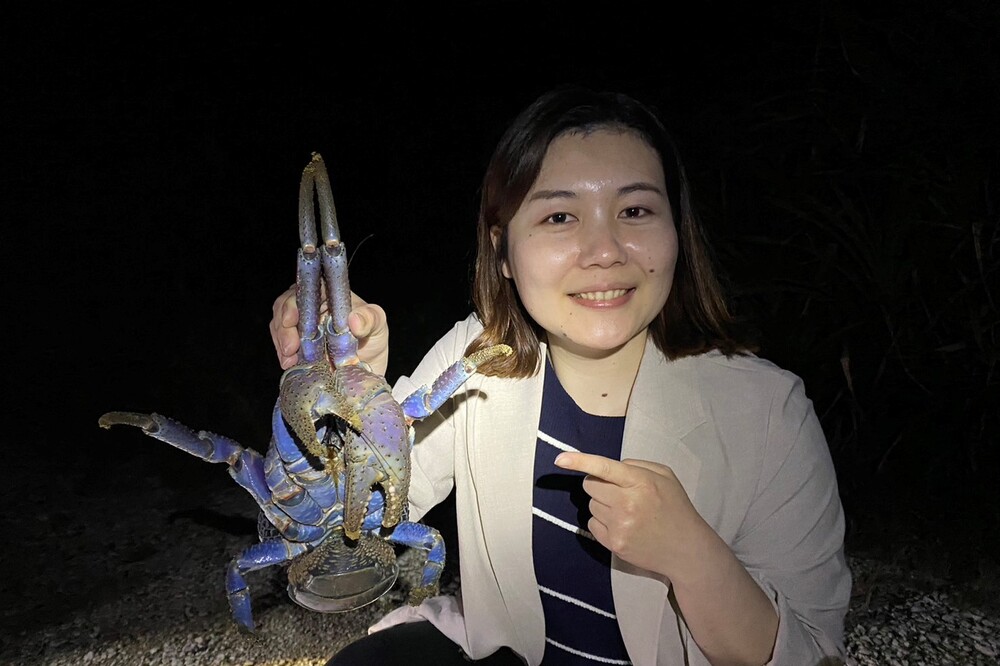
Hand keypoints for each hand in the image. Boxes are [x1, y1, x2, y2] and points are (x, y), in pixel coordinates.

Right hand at [269, 286, 388, 375]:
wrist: (368, 368)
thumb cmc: (373, 340)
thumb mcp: (379, 326)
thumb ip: (371, 319)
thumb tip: (354, 319)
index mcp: (329, 295)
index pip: (306, 288)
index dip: (294, 301)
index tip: (292, 320)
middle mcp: (312, 307)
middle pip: (286, 305)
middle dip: (283, 325)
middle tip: (290, 347)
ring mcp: (302, 325)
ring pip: (279, 324)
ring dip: (281, 341)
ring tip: (289, 359)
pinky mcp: (296, 344)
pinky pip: (281, 344)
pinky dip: (282, 354)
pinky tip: (289, 363)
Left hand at [554, 452, 708, 578]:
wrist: (686, 548)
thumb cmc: (675, 507)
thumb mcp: (664, 476)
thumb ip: (636, 465)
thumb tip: (606, 468)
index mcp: (640, 482)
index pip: (603, 468)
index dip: (579, 461)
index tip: (560, 459)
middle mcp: (627, 504)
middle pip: (590, 486)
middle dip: (600, 485)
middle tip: (619, 492)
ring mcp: (619, 526)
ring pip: (591, 505)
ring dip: (602, 504)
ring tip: (626, 511)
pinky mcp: (614, 544)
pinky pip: (592, 525)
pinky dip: (602, 522)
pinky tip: (622, 525)